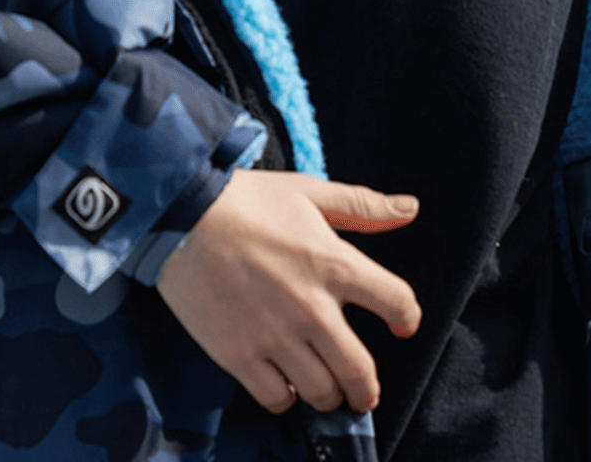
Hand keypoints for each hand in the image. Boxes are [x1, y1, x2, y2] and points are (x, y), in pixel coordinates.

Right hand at [156, 170, 421, 416]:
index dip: (407, 317)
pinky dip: (286, 397)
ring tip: (322, 387)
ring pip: (321, 392)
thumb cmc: (247, 200)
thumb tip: (410, 209)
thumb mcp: (309, 192)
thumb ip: (362, 207)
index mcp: (335, 264)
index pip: (397, 302)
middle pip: (361, 371)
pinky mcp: (240, 355)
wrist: (180, 216)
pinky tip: (283, 382)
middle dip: (367, 388)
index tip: (402, 324)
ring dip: (328, 395)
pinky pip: (277, 398)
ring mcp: (276, 336)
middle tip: (363, 390)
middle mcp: (313, 308)